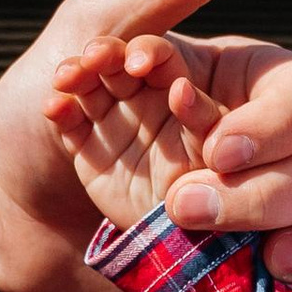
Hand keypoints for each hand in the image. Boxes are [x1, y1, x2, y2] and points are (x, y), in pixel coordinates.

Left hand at [0, 0, 291, 291]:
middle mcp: (255, 152)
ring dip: (267, 232)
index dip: (275, 125)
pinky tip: (259, 276)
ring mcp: (244, 219)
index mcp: (237, 86)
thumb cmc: (34, 104)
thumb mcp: (88, 30)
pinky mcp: (226, 277)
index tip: (217, 143)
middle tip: (181, 199)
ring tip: (186, 230)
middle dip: (262, 190)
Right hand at [44, 34, 234, 236]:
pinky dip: (61, 112)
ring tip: (66, 77)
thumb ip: (212, 125)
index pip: (161, 57)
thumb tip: (186, 99)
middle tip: (96, 57)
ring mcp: (116, 121)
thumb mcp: (237, 150)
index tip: (141, 64)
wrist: (205, 239)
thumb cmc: (239, 187)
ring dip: (77, 74)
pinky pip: (72, 125)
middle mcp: (146, 96)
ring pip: (90, 85)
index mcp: (182, 83)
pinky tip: (53, 107)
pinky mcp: (91, 150)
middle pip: (118, 62)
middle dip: (105, 54)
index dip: (149, 53)